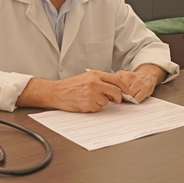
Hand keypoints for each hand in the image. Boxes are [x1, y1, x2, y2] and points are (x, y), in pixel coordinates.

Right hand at [16, 70, 131, 112]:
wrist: (57, 92)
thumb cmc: (70, 85)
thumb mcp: (86, 77)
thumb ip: (100, 80)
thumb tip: (114, 88)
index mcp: (95, 74)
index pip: (116, 80)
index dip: (124, 87)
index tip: (127, 92)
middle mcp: (94, 83)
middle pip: (115, 91)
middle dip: (118, 98)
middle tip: (117, 100)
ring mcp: (91, 93)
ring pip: (106, 101)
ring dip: (101, 102)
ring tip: (90, 99)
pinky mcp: (87, 104)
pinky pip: (98, 108)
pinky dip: (94, 108)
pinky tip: (86, 103)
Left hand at [114, 64, 165, 102]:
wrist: (147, 74)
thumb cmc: (133, 78)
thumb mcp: (122, 76)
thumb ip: (114, 83)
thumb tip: (108, 94)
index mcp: (123, 74)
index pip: (114, 87)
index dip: (113, 94)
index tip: (114, 96)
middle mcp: (131, 77)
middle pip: (121, 93)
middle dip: (121, 97)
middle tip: (123, 97)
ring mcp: (139, 82)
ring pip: (129, 97)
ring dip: (128, 99)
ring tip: (130, 96)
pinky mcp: (146, 88)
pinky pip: (137, 99)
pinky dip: (135, 101)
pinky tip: (136, 97)